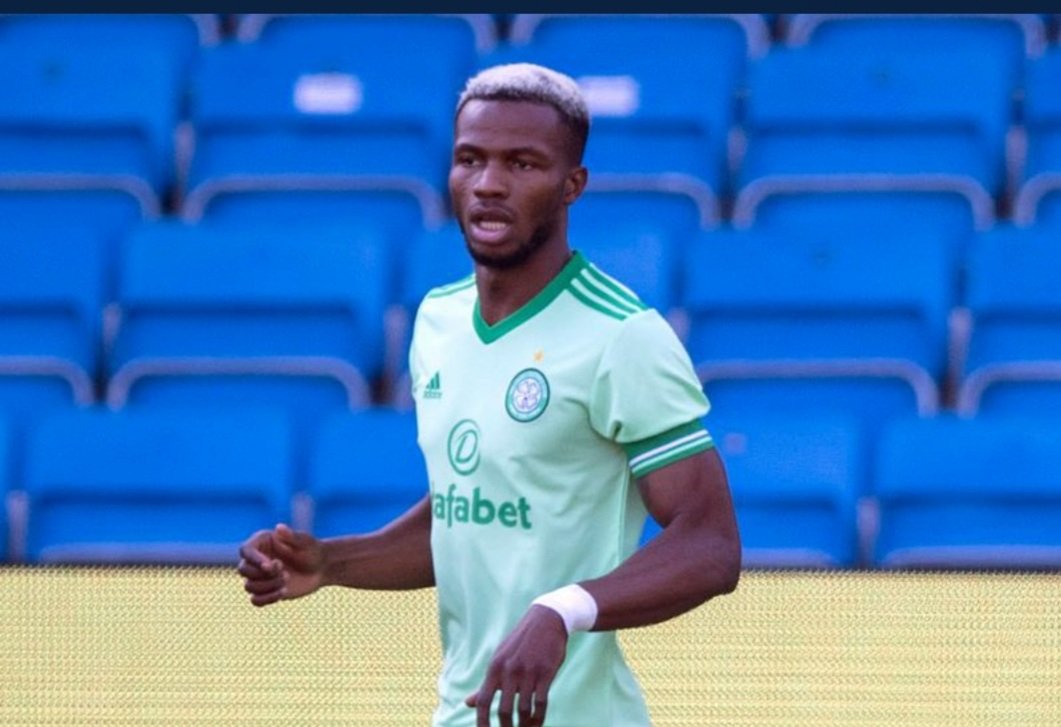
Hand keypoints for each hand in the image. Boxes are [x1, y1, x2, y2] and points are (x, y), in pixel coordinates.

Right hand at [237, 523, 325, 605]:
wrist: (321, 568)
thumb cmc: (313, 550)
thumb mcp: (306, 542)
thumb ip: (292, 536)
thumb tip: (279, 528)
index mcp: (262, 542)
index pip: (245, 551)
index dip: (254, 560)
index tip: (270, 565)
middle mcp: (257, 559)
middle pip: (243, 570)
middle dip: (264, 574)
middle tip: (285, 572)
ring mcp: (260, 576)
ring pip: (249, 586)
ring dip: (268, 586)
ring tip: (286, 581)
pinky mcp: (265, 591)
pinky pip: (255, 600)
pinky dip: (267, 599)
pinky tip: (283, 593)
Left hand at [465, 605, 568, 726]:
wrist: (546, 620)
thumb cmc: (520, 643)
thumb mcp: (499, 659)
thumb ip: (485, 684)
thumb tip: (467, 703)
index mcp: (495, 667)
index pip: (483, 700)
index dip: (482, 722)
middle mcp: (509, 670)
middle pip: (503, 709)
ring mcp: (528, 671)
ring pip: (523, 709)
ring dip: (524, 726)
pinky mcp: (545, 672)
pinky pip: (541, 702)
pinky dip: (539, 717)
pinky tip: (537, 723)